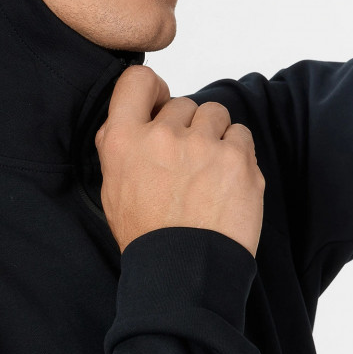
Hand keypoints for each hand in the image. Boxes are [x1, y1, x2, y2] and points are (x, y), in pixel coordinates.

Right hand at [95, 66, 264, 255]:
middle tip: (186, 164)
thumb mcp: (112, 188)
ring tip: (209, 172)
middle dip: (186, 128)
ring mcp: (203, 144)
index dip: (153, 90)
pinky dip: (237, 152)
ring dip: (214, 136)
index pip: (137, 80)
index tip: (160, 105)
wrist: (184, 273)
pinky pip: (241, 134)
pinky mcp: (238, 158)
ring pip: (215, 114)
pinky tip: (226, 181)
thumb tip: (134, 117)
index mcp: (124, 140)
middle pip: (183, 104)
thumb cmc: (147, 235)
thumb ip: (118, 146)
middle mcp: (162, 135)